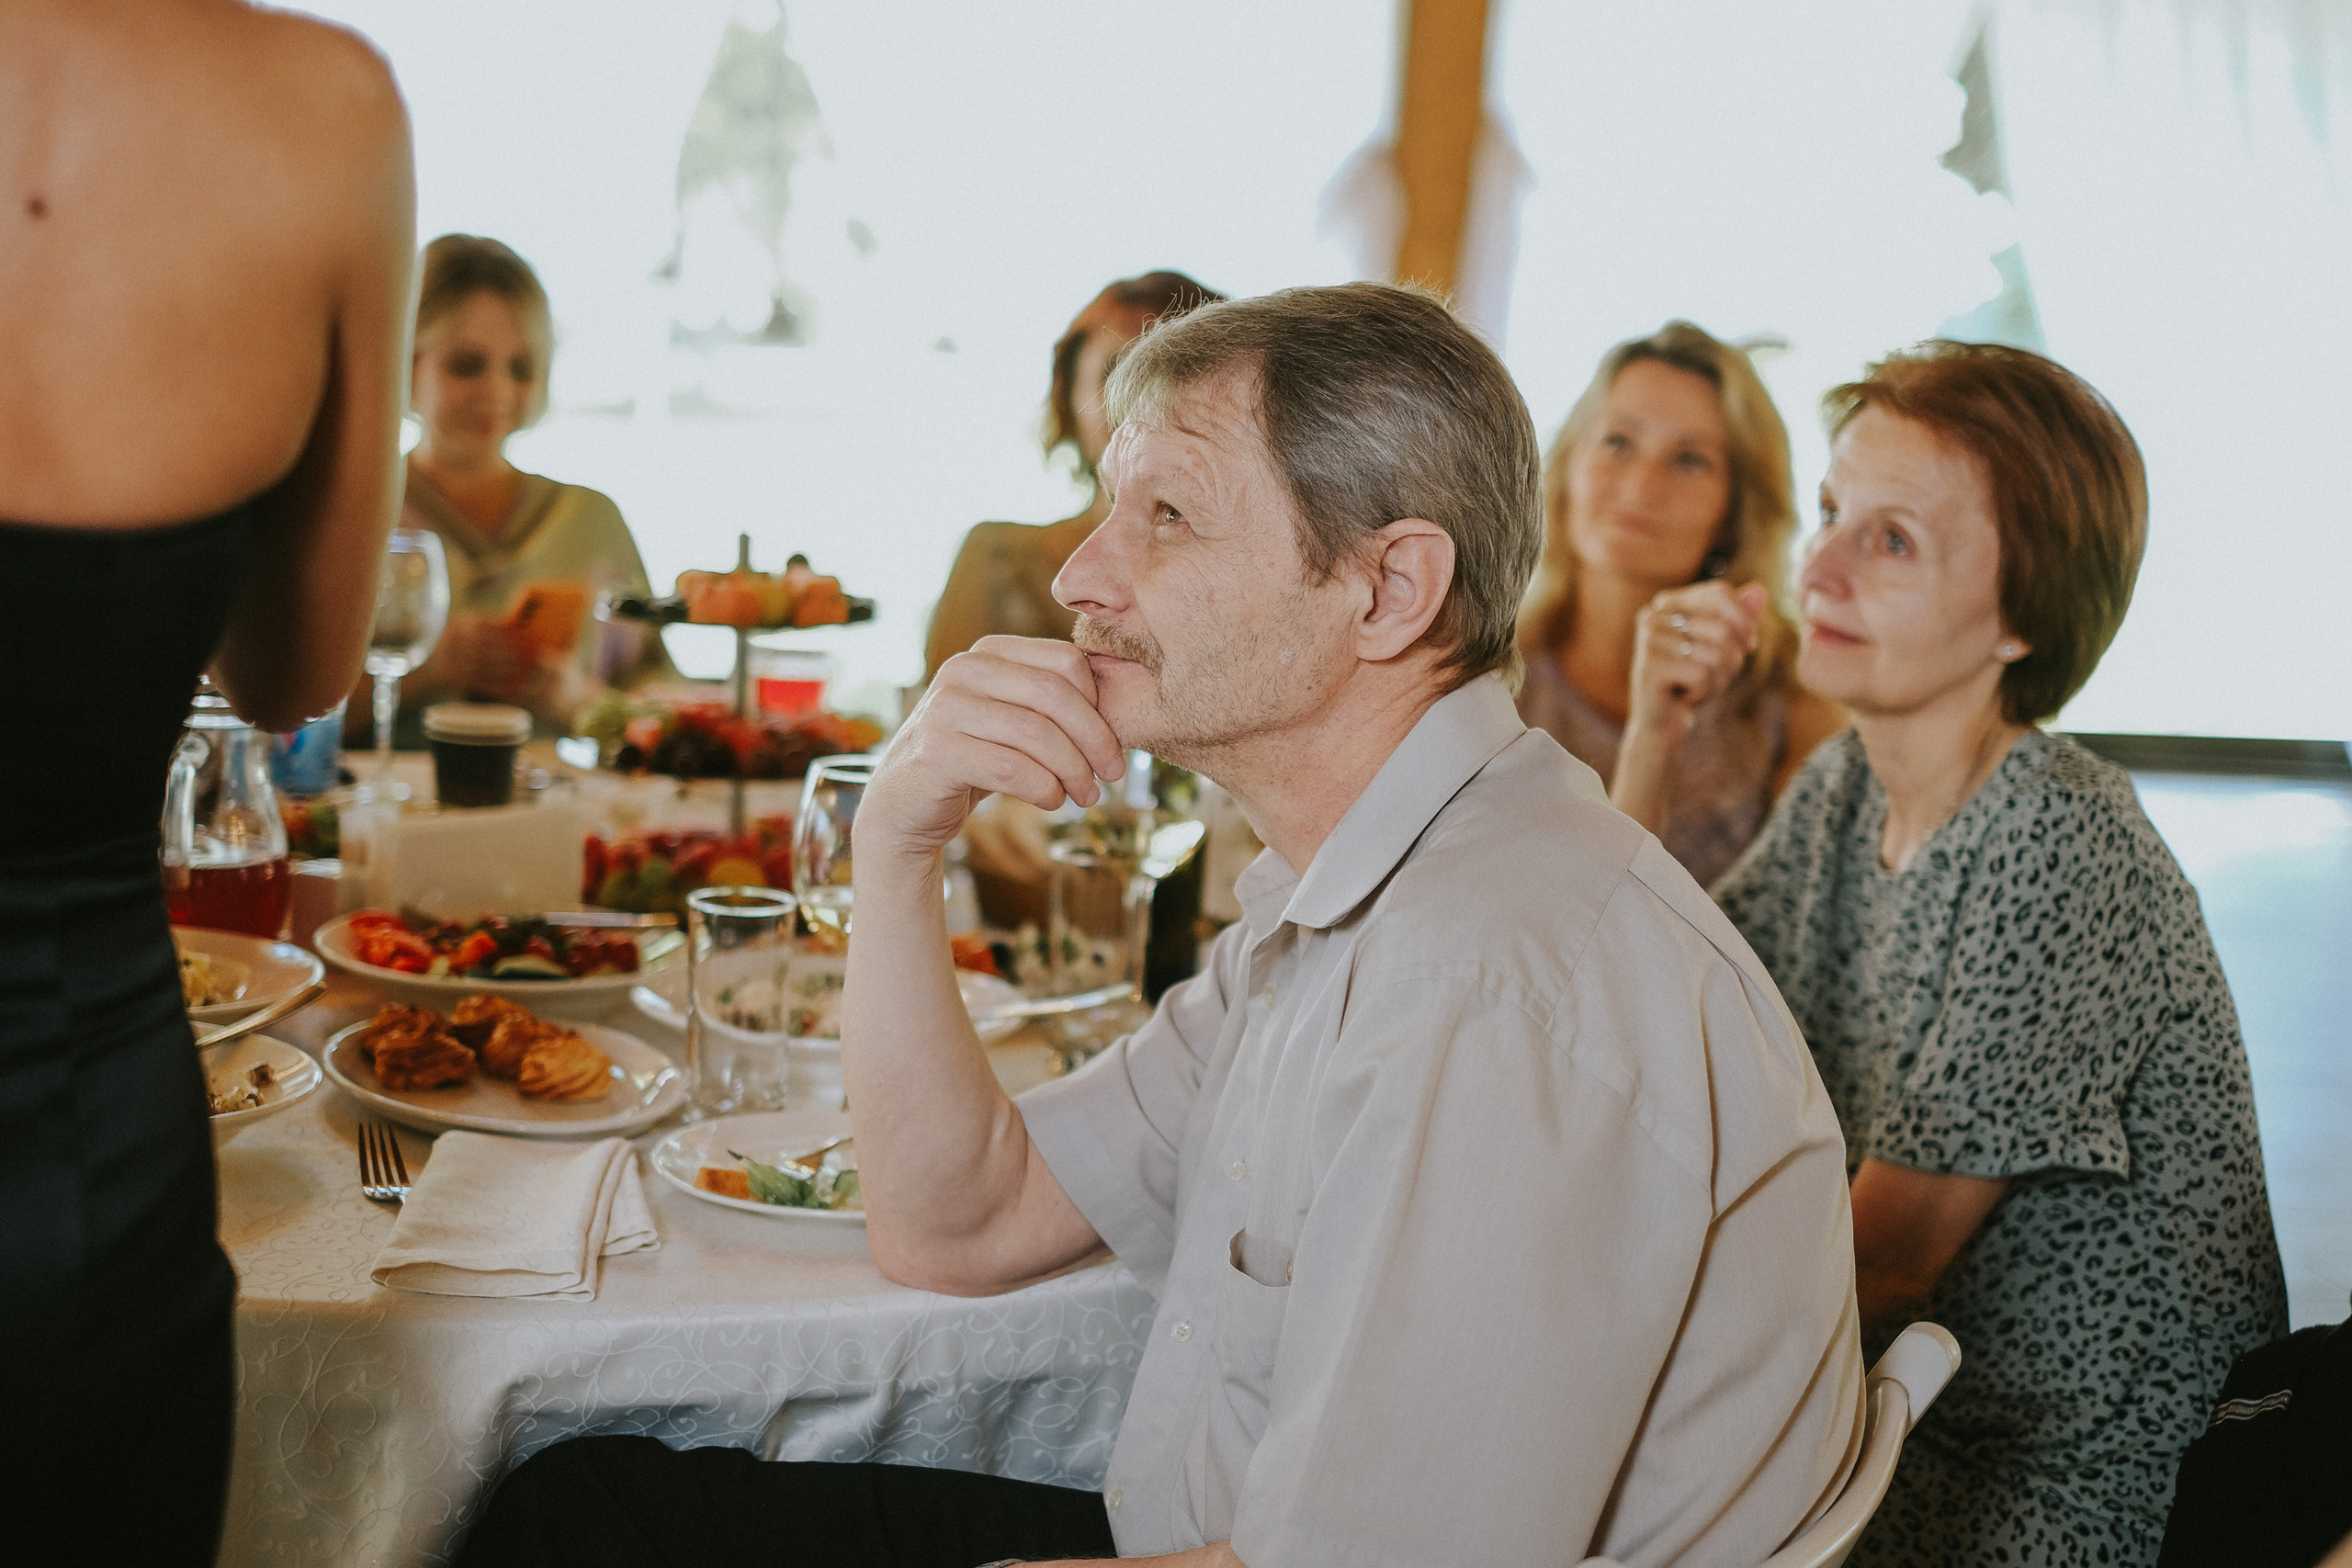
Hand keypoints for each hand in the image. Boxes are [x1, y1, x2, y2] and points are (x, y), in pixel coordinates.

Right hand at [415, 613, 558, 708]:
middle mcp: (454, 635)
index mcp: (463, 621)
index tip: (537, 643)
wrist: (423, 670)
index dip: (519, 637)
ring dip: (511, 673)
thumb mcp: (470, 633)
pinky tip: (513, 690)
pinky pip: (480, 682)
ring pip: (489, 666)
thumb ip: (492, 631)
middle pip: (494, 647)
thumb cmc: (457, 651)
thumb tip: (527, 632)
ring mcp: (449, 656)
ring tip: (530, 677)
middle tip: (537, 663)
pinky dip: (499, 686)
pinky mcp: (448, 676)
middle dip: (518, 656)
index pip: (497, 628)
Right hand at [860, 636, 1125, 872]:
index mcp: (989, 652)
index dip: (1099, 706)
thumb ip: (1050, 705)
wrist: (906, 807)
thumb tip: (1123, 707)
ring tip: (1086, 796)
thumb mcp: (1012, 721)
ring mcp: (945, 708)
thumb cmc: (974, 762)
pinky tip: (1052, 801)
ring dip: (1074, 772)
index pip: (1065, 662)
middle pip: (1055, 694)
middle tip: (1112, 776)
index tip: (1110, 746)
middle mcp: (963, 669)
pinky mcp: (937, 751)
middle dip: (1095, 739)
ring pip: (1037, 734)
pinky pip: (1011, 768)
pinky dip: (1044, 789)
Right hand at [1626, 581, 1766, 738]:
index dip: (1744, 620)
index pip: (1719, 592)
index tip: (1748, 646)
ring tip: (1695, 687)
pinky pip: (1702, 675)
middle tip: (1710, 676)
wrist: (1660, 724)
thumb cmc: (1691, 681)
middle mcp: (1652, 616)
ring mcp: (1648, 641)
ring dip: (1717, 680)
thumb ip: (1739, 618)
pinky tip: (1684, 697)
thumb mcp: (1722, 647)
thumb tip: (1759, 590)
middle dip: (1730, 661)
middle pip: (1722, 629)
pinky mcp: (1649, 668)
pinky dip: (1703, 692)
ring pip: (1716, 654)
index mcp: (1667, 603)